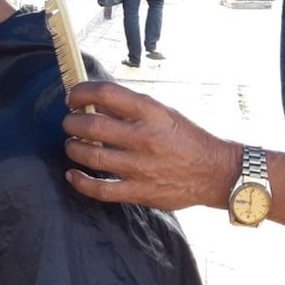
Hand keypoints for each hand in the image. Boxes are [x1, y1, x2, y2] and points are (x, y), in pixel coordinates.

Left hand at [61, 81, 240, 211]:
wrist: (215, 171)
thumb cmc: (187, 138)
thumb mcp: (163, 113)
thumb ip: (130, 109)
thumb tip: (95, 103)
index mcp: (151, 112)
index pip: (106, 93)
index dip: (81, 92)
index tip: (72, 97)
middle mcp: (144, 137)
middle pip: (92, 126)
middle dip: (71, 122)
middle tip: (69, 122)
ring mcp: (141, 166)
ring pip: (91, 157)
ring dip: (73, 149)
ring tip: (72, 145)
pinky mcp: (140, 191)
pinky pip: (101, 189)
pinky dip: (81, 182)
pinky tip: (73, 175)